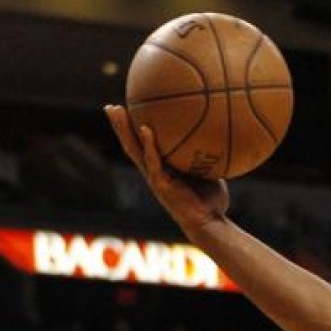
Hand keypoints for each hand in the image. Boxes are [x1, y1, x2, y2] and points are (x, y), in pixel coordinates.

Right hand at [104, 105, 228, 233]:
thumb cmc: (212, 200)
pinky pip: (153, 161)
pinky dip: (149, 145)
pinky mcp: (160, 185)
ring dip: (124, 131)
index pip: (143, 146)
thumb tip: (219, 132)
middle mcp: (154, 172)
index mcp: (162, 169)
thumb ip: (207, 155)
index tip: (129, 110)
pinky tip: (145, 129)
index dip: (134, 130)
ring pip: (134, 150)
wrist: (210, 223)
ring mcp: (155, 178)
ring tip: (116, 112)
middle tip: (111, 107)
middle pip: (132, 145)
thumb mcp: (210, 172)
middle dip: (120, 127)